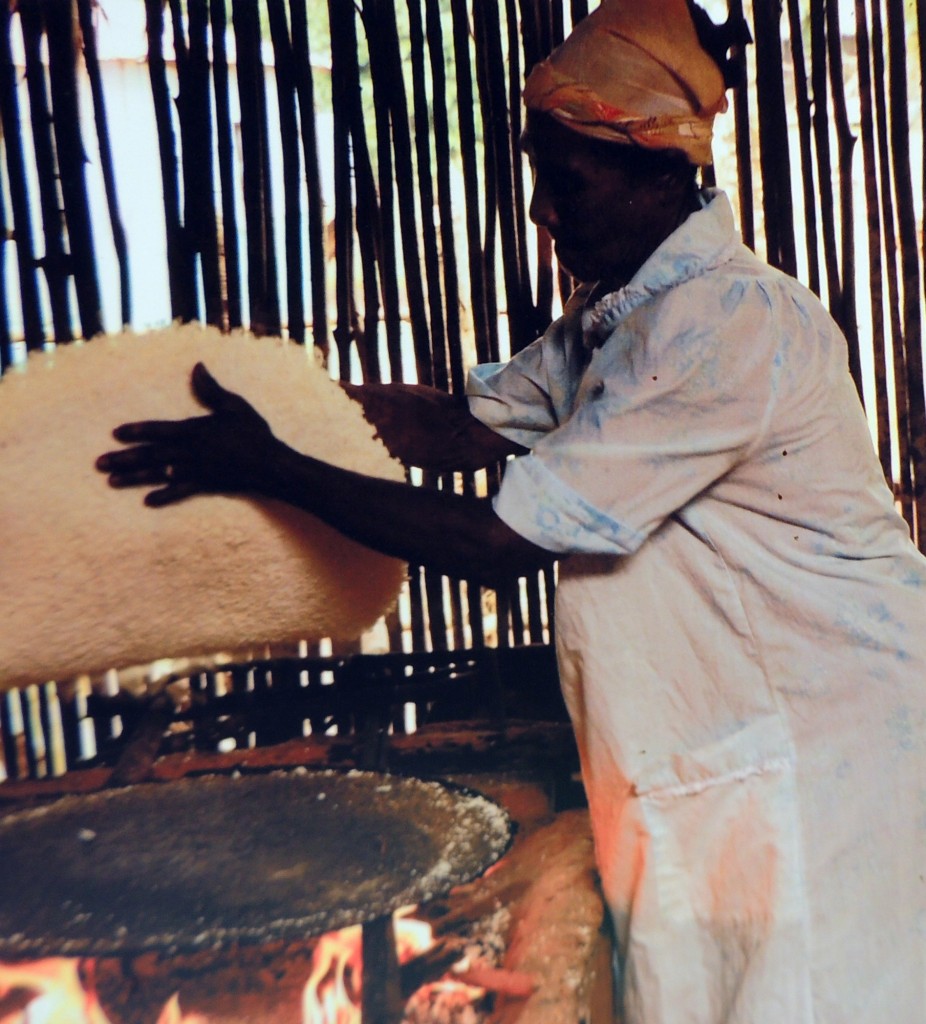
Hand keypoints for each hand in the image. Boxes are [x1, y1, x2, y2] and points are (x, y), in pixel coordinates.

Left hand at [95, 362, 279, 506]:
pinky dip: (164, 495)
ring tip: (112, 481)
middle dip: (123, 457)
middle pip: (151, 454)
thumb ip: (212, 390)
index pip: (159, 430)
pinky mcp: (205, 485)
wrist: (271, 464)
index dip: (137, 431)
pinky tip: (147, 500)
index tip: (116, 434)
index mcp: (195, 430)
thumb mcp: (234, 406)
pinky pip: (180, 491)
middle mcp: (191, 451)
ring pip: (159, 474)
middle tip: (99, 463)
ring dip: (134, 478)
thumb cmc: (254, 433)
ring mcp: (196, 470)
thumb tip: (197, 367)